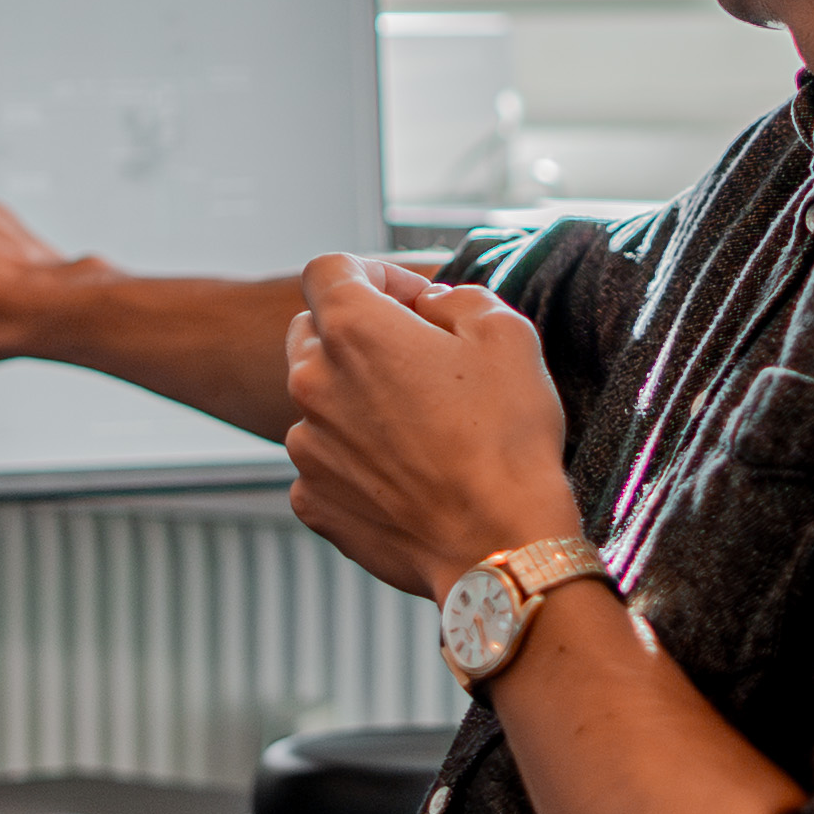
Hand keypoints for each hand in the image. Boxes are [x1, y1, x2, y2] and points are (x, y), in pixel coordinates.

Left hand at [280, 256, 577, 598]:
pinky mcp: (311, 500)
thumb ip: (458, 297)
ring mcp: (306, 447)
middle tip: (418, 363)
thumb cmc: (507, 438)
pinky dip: (354, 461)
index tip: (412, 303)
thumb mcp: (507, 334)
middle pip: (312, 332)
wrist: (498, 544)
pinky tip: (405, 476)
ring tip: (419, 430)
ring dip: (356, 402)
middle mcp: (311, 383)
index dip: (372, 274)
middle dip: (357, 335)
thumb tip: (431, 304)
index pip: (329, 270)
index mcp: (353, 330)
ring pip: (318, 402)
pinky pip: (323, 462)